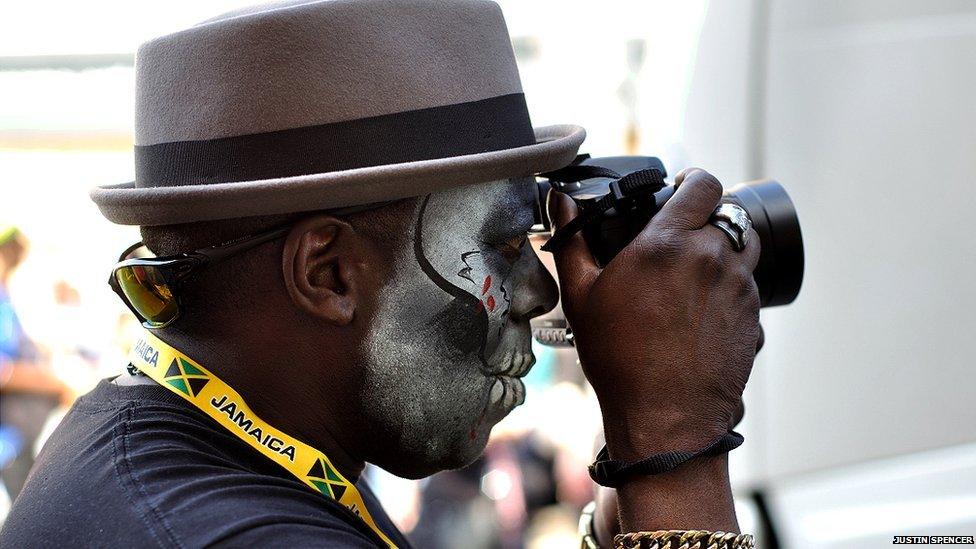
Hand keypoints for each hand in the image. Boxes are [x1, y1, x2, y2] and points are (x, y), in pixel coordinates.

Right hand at [547, 168, 760, 459]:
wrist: (666, 417)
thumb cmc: (620, 360)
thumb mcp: (581, 296)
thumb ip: (571, 240)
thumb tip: (560, 202)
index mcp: (669, 242)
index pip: (703, 183)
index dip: (693, 181)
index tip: (681, 190)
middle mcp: (712, 258)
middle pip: (729, 213)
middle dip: (708, 217)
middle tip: (683, 236)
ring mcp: (739, 289)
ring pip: (745, 249)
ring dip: (725, 250)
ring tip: (695, 272)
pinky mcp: (754, 318)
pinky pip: (748, 288)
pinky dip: (730, 289)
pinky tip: (702, 311)